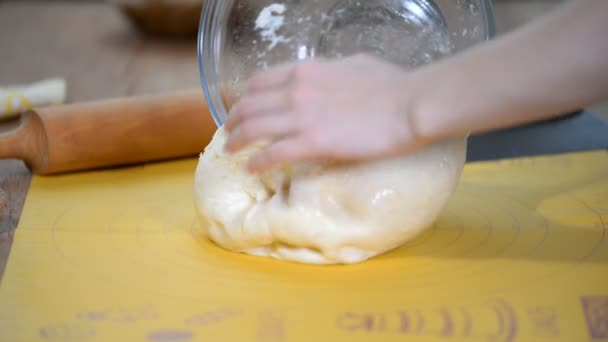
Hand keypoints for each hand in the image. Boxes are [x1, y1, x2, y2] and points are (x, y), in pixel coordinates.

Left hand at [224, 54, 426, 172]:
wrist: (411, 104)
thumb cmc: (392, 85)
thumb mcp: (356, 65)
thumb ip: (333, 71)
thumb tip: (330, 76)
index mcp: (306, 71)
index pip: (260, 82)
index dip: (245, 96)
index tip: (241, 108)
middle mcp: (296, 90)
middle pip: (249, 105)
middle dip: (234, 120)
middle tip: (228, 132)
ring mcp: (302, 117)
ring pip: (254, 129)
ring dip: (237, 141)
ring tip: (229, 151)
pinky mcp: (313, 143)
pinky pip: (273, 154)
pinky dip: (257, 162)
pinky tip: (251, 169)